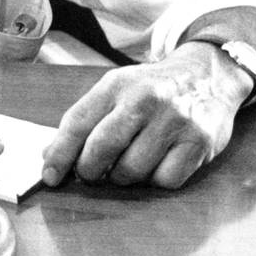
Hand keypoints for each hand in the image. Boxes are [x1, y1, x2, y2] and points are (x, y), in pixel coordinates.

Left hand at [41, 43, 250, 189]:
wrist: (207, 74)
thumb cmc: (151, 89)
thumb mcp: (115, 90)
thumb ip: (84, 121)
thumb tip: (50, 158)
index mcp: (116, 85)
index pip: (77, 123)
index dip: (59, 154)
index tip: (48, 176)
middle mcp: (145, 99)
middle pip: (102, 148)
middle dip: (88, 171)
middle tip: (89, 175)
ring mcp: (175, 120)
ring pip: (133, 170)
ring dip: (122, 177)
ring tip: (126, 165)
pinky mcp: (200, 141)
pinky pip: (165, 180)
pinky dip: (155, 181)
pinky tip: (156, 165)